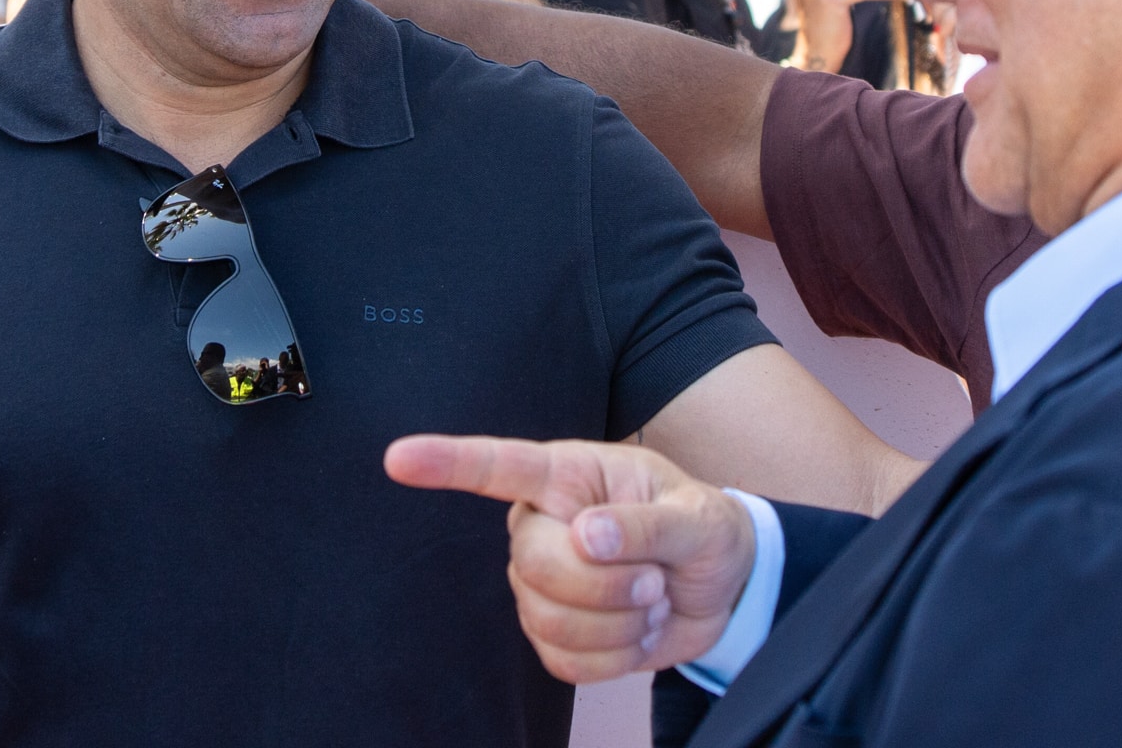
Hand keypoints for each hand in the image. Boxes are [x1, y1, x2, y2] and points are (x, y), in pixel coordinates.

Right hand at [385, 434, 756, 683]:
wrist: (723, 588)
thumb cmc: (704, 532)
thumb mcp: (696, 519)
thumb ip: (643, 524)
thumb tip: (584, 536)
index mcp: (570, 476)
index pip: (498, 466)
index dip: (446, 463)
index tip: (397, 458)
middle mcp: (542, 524)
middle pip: (534, 564)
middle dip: (607, 584)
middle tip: (655, 577)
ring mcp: (542, 582)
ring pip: (547, 619)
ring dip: (619, 623)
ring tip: (652, 599)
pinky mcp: (554, 633)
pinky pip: (563, 662)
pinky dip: (616, 659)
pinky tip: (639, 632)